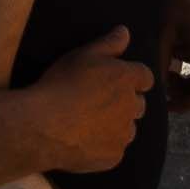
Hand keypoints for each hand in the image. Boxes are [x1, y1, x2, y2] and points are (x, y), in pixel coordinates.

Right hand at [8, 30, 154, 178]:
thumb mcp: (83, 55)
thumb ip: (109, 44)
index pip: (145, 77)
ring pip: (128, 128)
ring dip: (117, 124)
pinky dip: (106, 145)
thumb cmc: (62, 84)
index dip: (134, 78)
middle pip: (139, 104)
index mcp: (126, 79)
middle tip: (101, 101)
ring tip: (91, 122)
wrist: (44, 126)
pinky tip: (85, 140)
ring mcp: (123, 134)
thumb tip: (125, 32)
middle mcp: (131, 107)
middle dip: (126, 102)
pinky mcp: (114, 157)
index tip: (119, 81)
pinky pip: (115, 149)